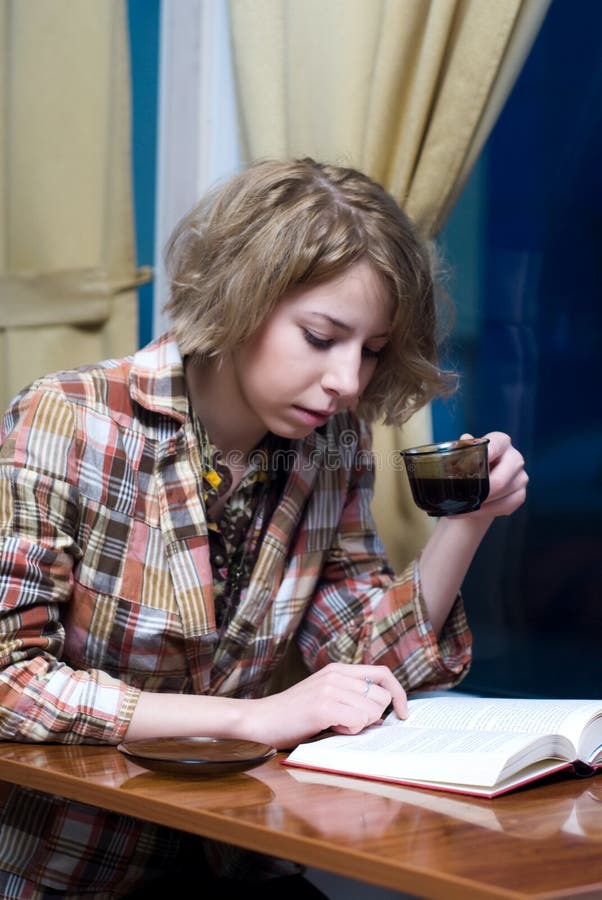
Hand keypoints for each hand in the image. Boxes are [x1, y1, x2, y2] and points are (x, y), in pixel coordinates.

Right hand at [244, 662, 406, 749]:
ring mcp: (330, 688)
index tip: (402, 714)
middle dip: (373, 717)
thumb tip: (382, 717)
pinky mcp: (324, 705)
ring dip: (358, 725)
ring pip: (372, 711)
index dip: (398, 693)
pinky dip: (349, 730)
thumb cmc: (293, 716)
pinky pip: (358, 721)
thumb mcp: (326, 700)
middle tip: (347, 723)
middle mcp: (337, 674)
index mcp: (338, 670)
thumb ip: (352, 701)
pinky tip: (330, 727)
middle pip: (382, 696)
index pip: (383, 673)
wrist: (260, 720)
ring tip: (334, 724)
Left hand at [454, 431, 527, 521]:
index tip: (465, 469)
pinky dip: (487, 511)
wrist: (478, 484)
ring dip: (480, 504)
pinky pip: (505, 506)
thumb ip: (463, 448)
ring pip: (501, 495)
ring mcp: (521, 477)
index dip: (481, 458)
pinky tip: (473, 512)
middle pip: (499, 479)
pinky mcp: (521, 494)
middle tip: (460, 498)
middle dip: (478, 491)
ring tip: (461, 507)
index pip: (494, 447)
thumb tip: (464, 440)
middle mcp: (515, 457)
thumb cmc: (470, 465)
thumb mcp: (463, 454)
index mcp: (501, 441)